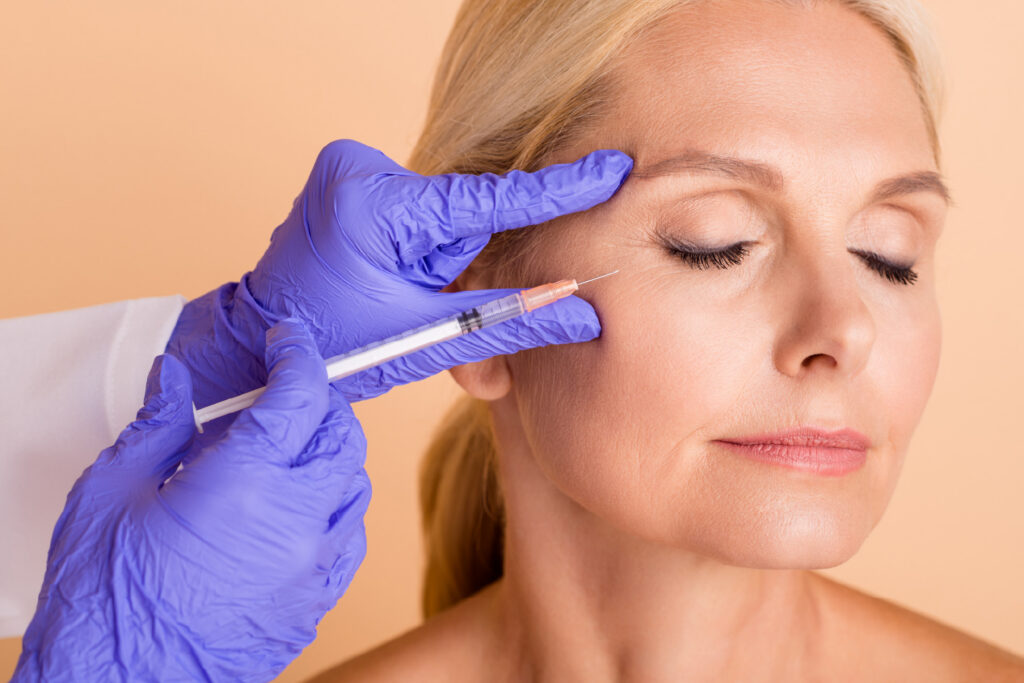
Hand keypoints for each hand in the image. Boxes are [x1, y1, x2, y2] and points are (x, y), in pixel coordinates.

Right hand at [14, 319, 368, 681]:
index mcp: (247, 482)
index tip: (289, 339)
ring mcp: (313, 567)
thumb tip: (175, 379)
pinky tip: (294, 507)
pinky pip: (348, 537)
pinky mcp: (314, 603)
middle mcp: (297, 522)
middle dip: (318, 402)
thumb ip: (159, 423)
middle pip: (342, 435)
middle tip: (280, 395)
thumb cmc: (107, 598)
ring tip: (282, 452)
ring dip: (329, 455)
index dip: (299, 354)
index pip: (302, 394)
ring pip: (354, 485)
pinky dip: (333, 507)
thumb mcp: (115, 491)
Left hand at [167, 140, 631, 411]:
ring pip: (443, 217)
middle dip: (473, 266)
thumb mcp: (426, 339)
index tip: (611, 169)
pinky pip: (418, 213)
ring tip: (411, 308)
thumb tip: (584, 314)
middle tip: (446, 309)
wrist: (258, 342)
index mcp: (376, 206)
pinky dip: (426, 251)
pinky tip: (400, 285)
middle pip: (465, 214)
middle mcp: (362, 171)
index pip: (490, 200)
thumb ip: (510, 321)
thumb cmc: (333, 348)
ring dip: (447, 264)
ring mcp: (351, 170)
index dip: (557, 192)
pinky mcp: (349, 178)